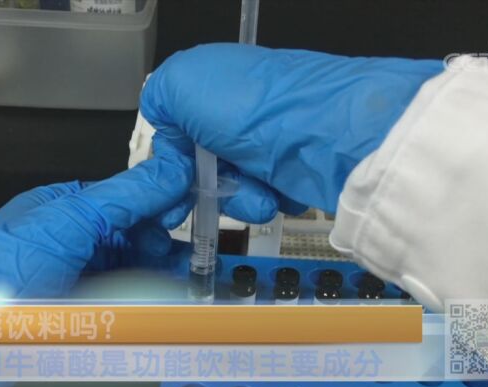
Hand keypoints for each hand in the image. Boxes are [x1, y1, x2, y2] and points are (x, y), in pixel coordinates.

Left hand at [0, 151, 199, 386]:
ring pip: (130, 273)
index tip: (195, 214)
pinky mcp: (73, 314)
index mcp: (65, 207)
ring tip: (195, 287)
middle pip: (133, 239)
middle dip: (169, 249)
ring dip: (161, 277)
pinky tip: (165, 306)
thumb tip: (170, 168)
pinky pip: (119, 303)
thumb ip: (124, 195)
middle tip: (202, 262)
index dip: (163, 205)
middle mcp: (70, 241)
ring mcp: (72, 279)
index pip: (127, 198)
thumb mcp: (69, 220)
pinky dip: (145, 303)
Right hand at [141, 43, 442, 212]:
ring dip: (240, 199)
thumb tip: (162, 125)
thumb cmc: (251, 108)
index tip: (170, 193)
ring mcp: (268, 144)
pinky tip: (279, 193)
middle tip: (218, 193)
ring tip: (260, 195)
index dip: (172, 164)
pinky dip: (268, 201)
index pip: (177, 134)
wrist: (328, 134)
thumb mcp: (182, 85)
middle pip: (204, 167)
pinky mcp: (294, 171)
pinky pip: (265, 198)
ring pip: (233, 188)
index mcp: (212, 88)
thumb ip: (159, 99)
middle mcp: (239, 115)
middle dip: (207, 187)